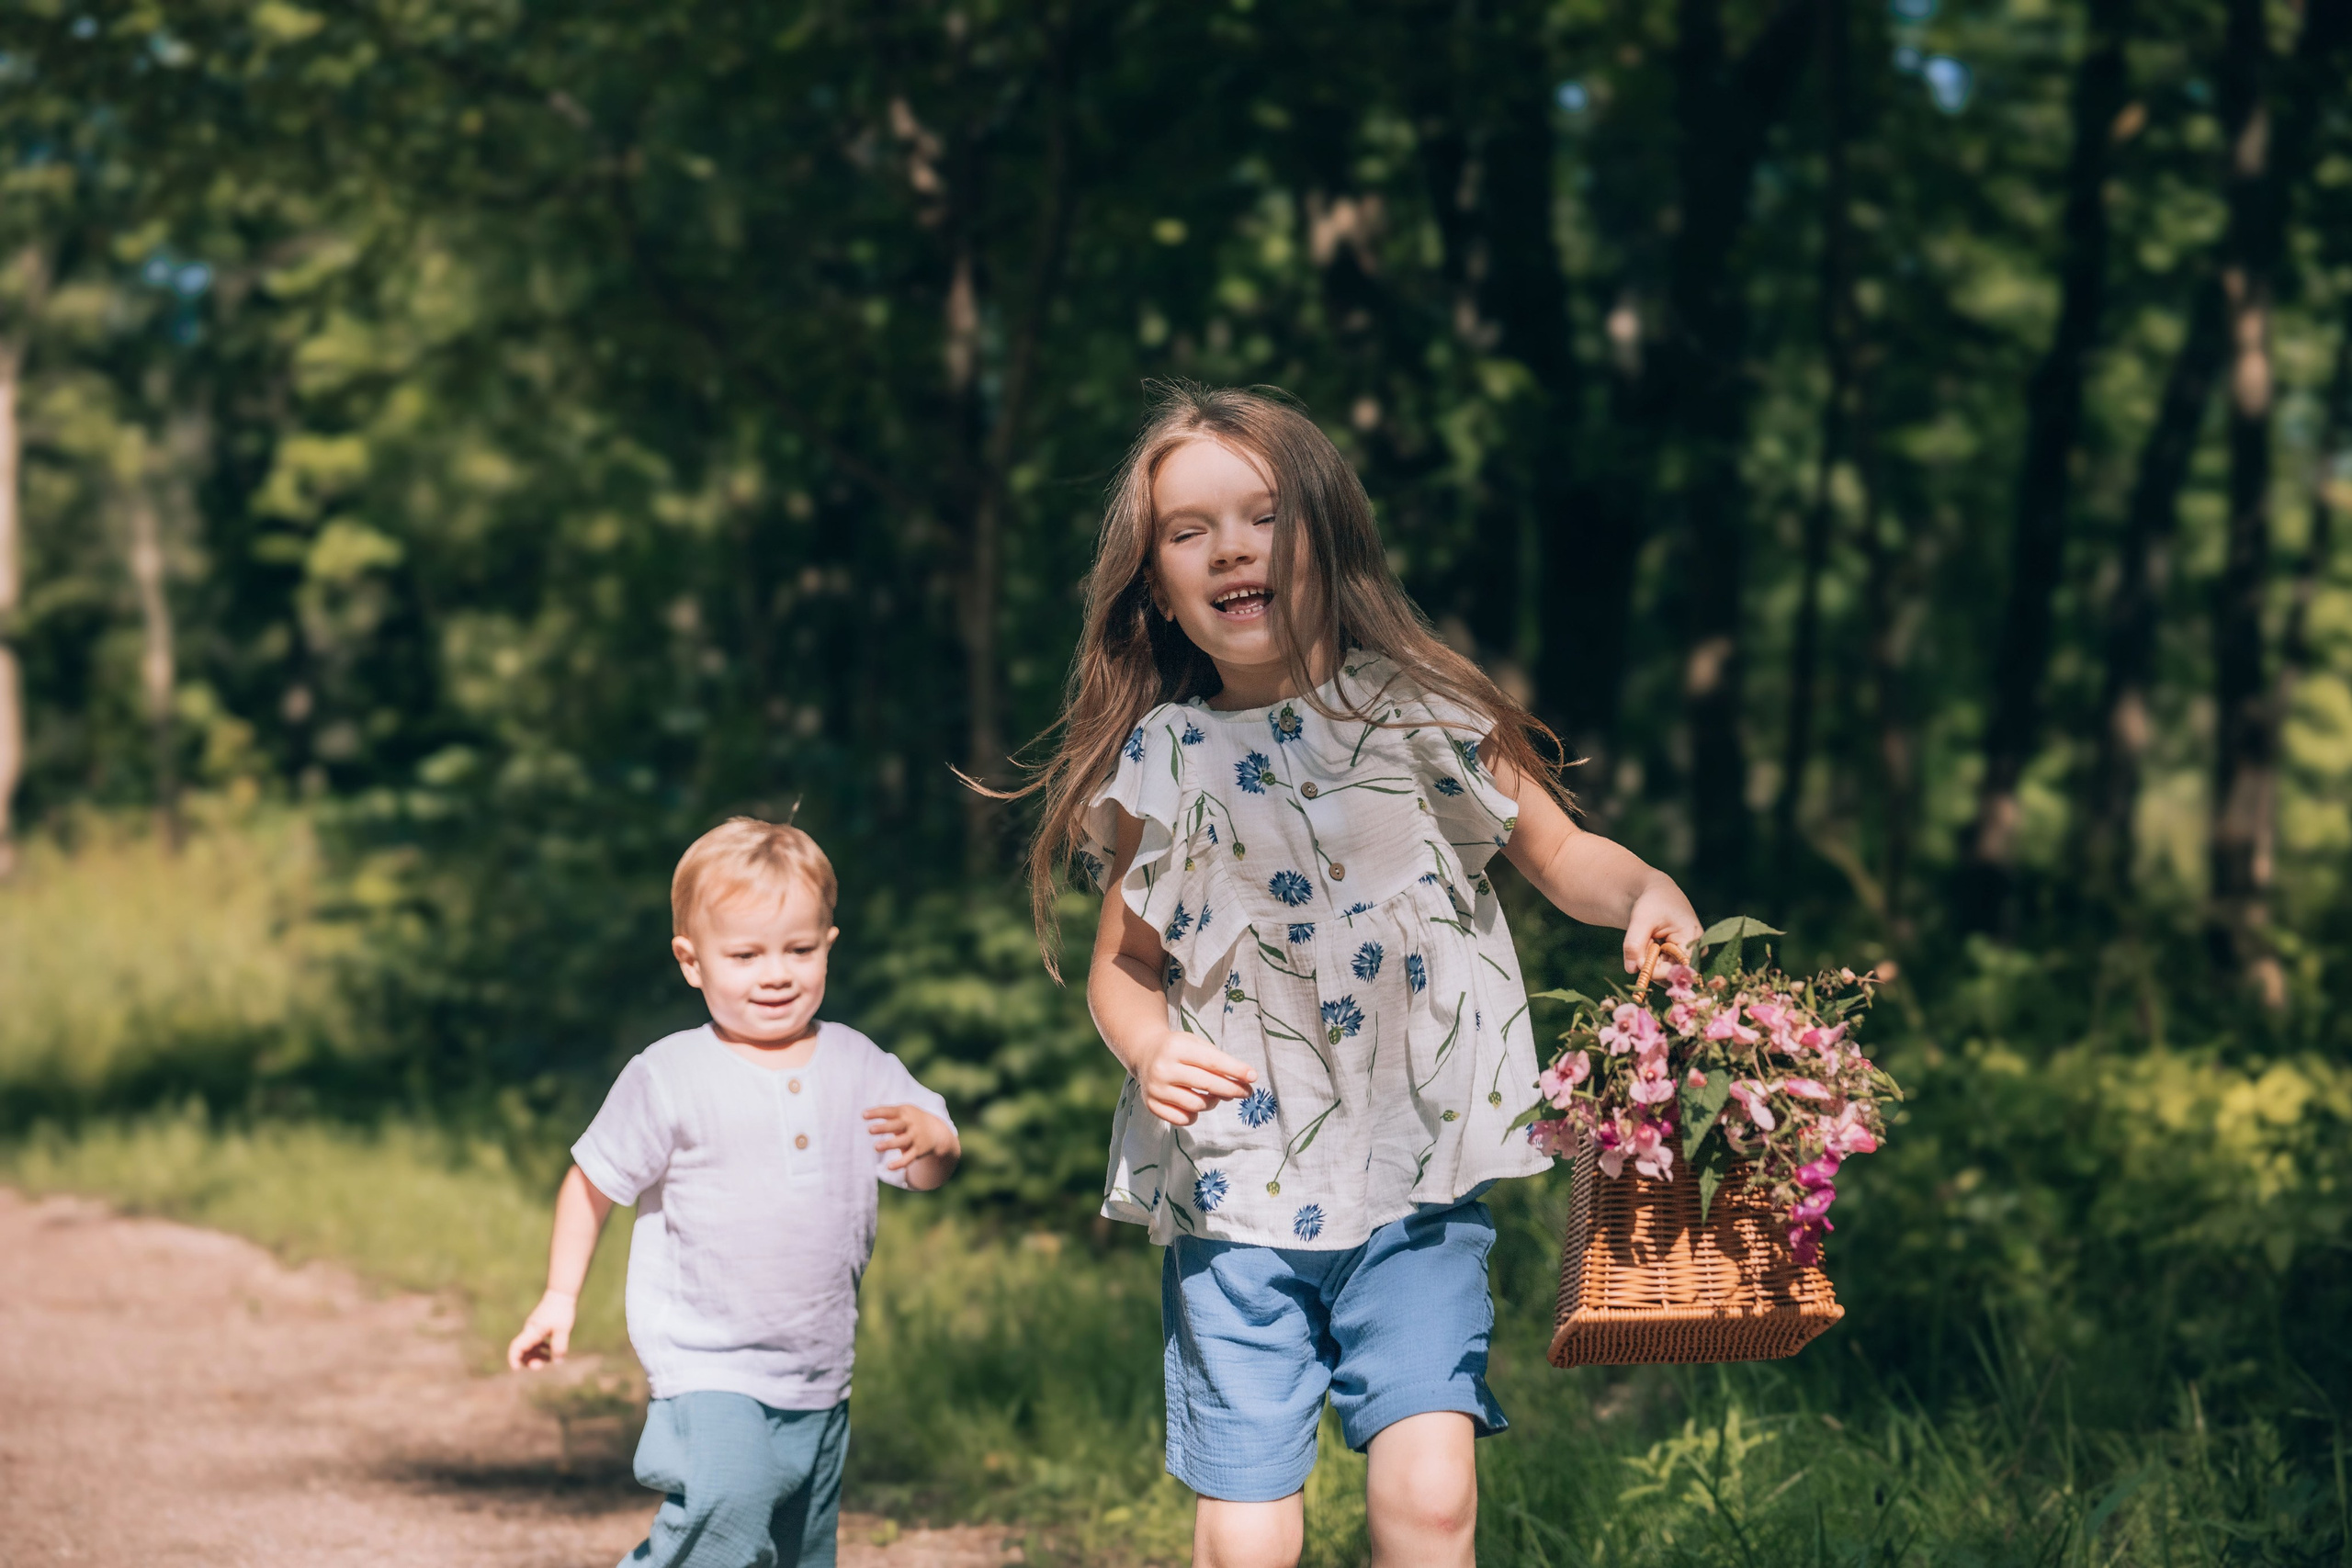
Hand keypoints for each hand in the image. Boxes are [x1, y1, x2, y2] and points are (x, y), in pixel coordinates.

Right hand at [507, 1289, 577, 1371]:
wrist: (561, 1294)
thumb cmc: (561, 1311)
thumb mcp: (562, 1330)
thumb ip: (559, 1346)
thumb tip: (557, 1362)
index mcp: (532, 1331)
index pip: (516, 1347)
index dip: (513, 1359)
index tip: (516, 1369)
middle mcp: (530, 1330)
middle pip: (523, 1350)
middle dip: (529, 1360)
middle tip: (540, 1366)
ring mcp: (534, 1328)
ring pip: (530, 1346)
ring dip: (537, 1355)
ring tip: (551, 1359)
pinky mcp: (540, 1326)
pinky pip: (537, 1341)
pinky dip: (542, 1348)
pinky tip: (553, 1351)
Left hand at [864, 1104, 959, 1171]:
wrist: (937, 1132)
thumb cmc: (911, 1120)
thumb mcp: (903, 1112)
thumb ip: (887, 1113)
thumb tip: (864, 1114)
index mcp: (905, 1113)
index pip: (889, 1111)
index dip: (877, 1113)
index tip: (864, 1115)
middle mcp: (910, 1124)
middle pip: (896, 1125)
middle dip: (884, 1127)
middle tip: (870, 1130)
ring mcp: (915, 1138)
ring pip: (902, 1142)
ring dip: (890, 1144)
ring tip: (876, 1147)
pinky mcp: (918, 1151)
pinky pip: (908, 1158)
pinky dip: (900, 1163)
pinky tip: (889, 1167)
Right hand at [1130, 1029, 1255, 1126]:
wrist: (1144, 1053)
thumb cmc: (1178, 1049)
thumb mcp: (1196, 1044)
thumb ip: (1217, 1062)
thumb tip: (1238, 1088)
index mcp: (1176, 1047)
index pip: (1212, 1062)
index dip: (1235, 1070)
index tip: (1254, 1076)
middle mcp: (1163, 1068)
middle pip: (1207, 1084)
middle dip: (1232, 1089)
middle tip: (1247, 1092)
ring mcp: (1155, 1088)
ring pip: (1197, 1105)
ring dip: (1213, 1102)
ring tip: (1215, 1095)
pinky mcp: (1151, 1104)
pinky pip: (1182, 1119)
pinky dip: (1195, 1115)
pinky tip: (1196, 1103)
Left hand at [1622, 876, 1703, 976]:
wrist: (1657, 894)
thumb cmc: (1652, 902)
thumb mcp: (1640, 919)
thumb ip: (1634, 944)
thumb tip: (1632, 970)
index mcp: (1693, 939)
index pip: (1678, 969)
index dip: (1656, 970)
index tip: (1638, 961)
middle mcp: (1696, 952)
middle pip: (1671, 974)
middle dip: (1651, 964)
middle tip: (1644, 943)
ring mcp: (1689, 957)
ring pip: (1664, 974)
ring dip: (1650, 962)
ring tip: (1649, 940)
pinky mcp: (1680, 960)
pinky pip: (1662, 970)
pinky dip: (1651, 961)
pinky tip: (1651, 945)